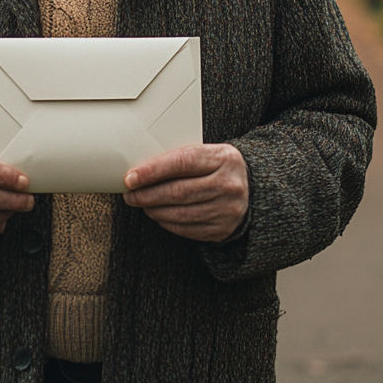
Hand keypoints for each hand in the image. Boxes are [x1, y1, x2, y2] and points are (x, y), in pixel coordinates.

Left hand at [123, 143, 247, 242]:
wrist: (252, 190)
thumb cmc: (219, 168)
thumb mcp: (208, 153)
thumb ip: (181, 158)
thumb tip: (140, 170)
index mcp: (223, 158)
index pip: (182, 162)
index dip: (153, 171)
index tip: (130, 177)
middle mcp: (229, 184)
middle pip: (179, 191)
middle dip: (147, 194)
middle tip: (130, 194)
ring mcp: (227, 209)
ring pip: (180, 213)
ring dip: (154, 209)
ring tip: (141, 203)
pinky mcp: (222, 229)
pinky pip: (186, 229)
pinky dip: (167, 222)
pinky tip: (158, 214)